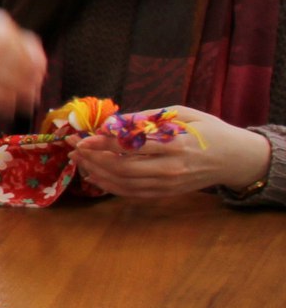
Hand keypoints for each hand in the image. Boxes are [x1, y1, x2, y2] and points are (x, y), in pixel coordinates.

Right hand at [0, 7, 47, 118]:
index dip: (21, 60)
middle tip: (31, 94)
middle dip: (15, 81)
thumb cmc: (12, 53)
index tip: (37, 77)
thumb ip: (34, 59)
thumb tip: (37, 79)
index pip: (4, 40)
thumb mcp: (27, 49)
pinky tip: (6, 109)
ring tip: (21, 105)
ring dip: (4, 94)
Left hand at [70, 106, 273, 199]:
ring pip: (124, 183)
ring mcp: (169, 184)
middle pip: (123, 167)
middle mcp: (172, 167)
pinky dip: (110, 186)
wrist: (234, 158)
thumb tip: (112, 122)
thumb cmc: (208, 130)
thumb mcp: (183, 114)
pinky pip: (132, 193)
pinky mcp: (166, 193)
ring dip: (97, 173)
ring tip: (78, 161)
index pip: (133, 146)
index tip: (82, 138)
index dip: (104, 143)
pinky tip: (94, 175)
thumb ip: (147, 118)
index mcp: (177, 144)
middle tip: (73, 149)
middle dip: (93, 159)